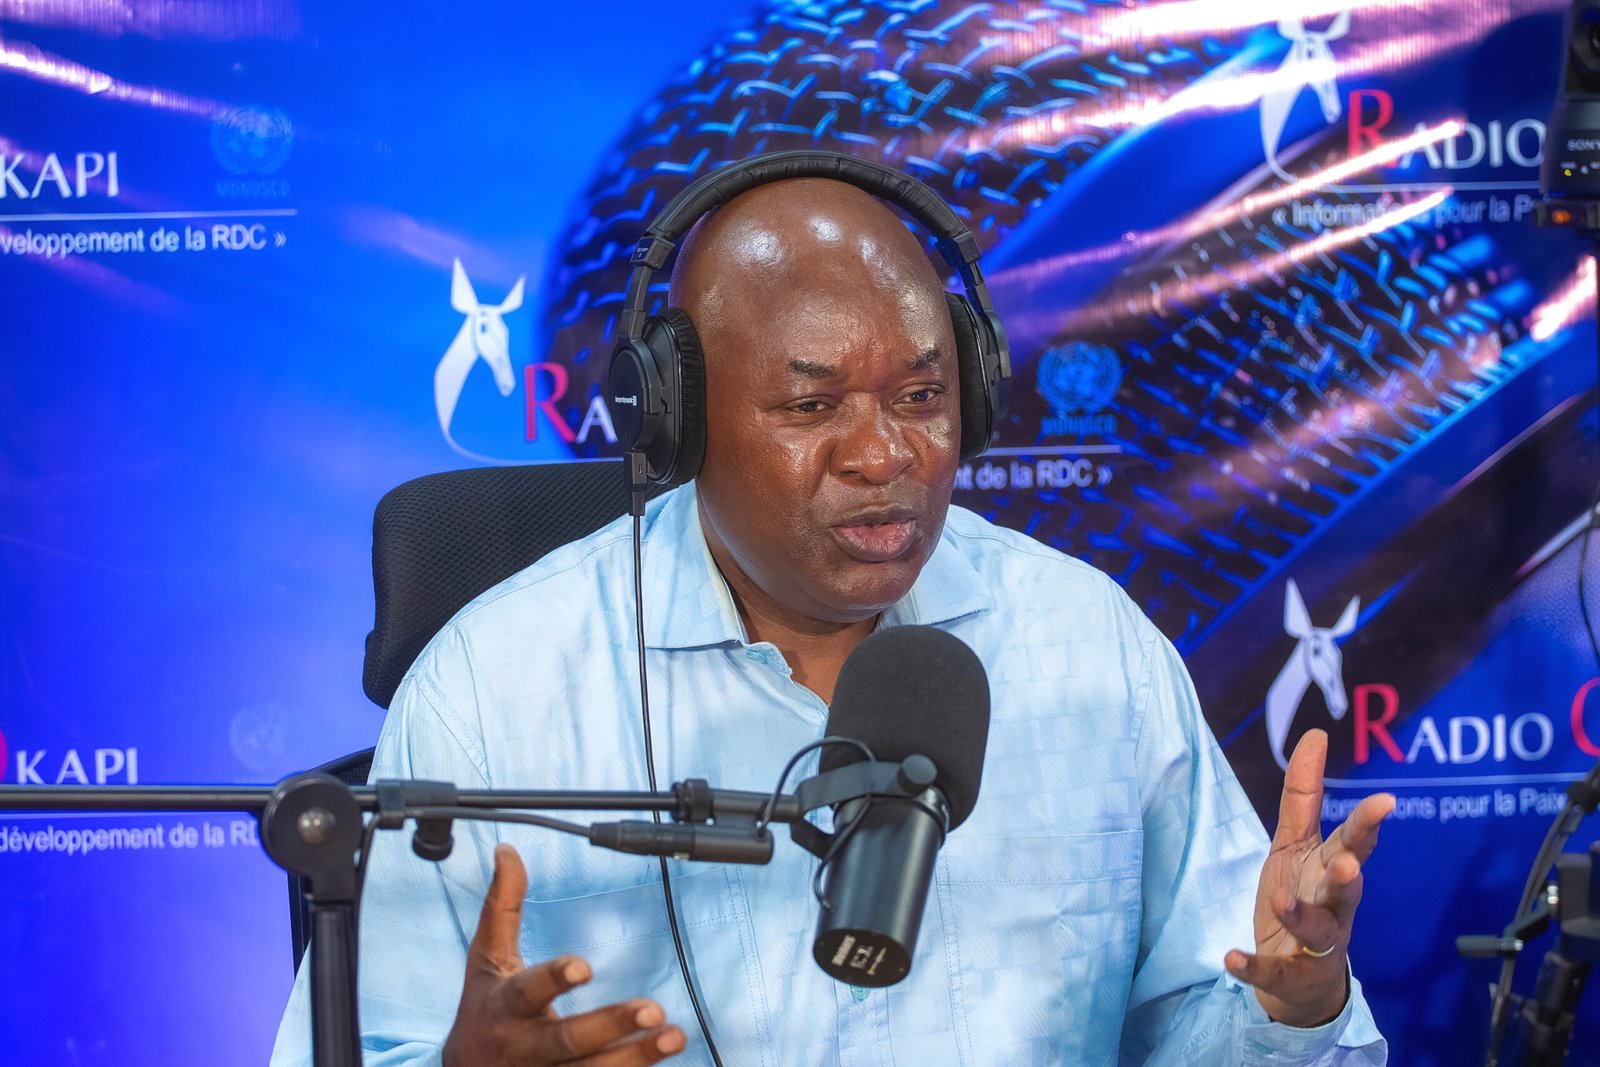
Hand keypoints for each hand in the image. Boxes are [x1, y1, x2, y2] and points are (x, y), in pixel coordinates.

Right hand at [442, 843, 685, 1065]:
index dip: (554, 980)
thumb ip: (502, 907)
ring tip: (674, 1034)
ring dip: (635, 1056)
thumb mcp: (485, 959)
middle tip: (652, 1008)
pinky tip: (663, 1058)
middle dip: (609, 1026)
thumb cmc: (483, 1008)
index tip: (584, 965)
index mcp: (504, 1006)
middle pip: (567, 1041)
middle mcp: (524, 1047)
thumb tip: (507, 850)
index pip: (528, 992)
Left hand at [1225, 729, 1393, 1027]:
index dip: (1369, 822)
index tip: (1386, 800)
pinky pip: (1272, 972)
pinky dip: (1253, 967)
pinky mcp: (1288, 975)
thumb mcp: (1295, 843)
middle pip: (1346, 889)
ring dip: (1302, 916)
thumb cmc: (1301, 896)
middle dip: (1348, 876)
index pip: (1354, 842)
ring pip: (1318, 930)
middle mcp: (1332, 907)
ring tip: (1281, 901)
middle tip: (1347, 863)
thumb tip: (1315, 734)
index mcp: (1330, 870)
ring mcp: (1314, 944)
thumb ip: (1304, 794)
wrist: (1297, 978)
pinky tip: (1231, 957)